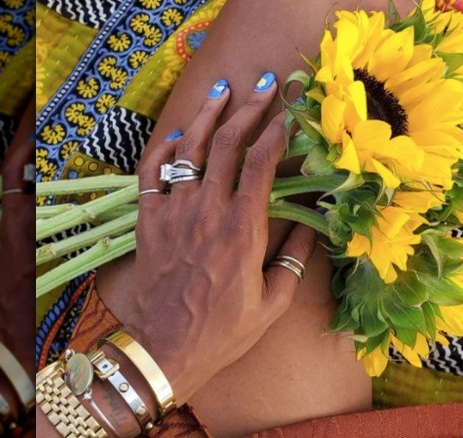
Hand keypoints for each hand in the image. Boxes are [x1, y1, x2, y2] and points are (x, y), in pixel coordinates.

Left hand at [118, 74, 317, 405]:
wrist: (167, 350)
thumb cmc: (224, 331)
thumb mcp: (273, 302)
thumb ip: (294, 258)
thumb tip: (313, 223)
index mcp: (243, 230)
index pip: (262, 164)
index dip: (277, 131)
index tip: (290, 112)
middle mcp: (207, 213)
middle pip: (226, 144)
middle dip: (249, 109)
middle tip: (264, 86)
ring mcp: (174, 214)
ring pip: (187, 149)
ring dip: (205, 115)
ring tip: (221, 90)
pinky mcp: (149, 222)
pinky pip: (150, 174)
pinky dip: (162, 149)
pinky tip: (176, 135)